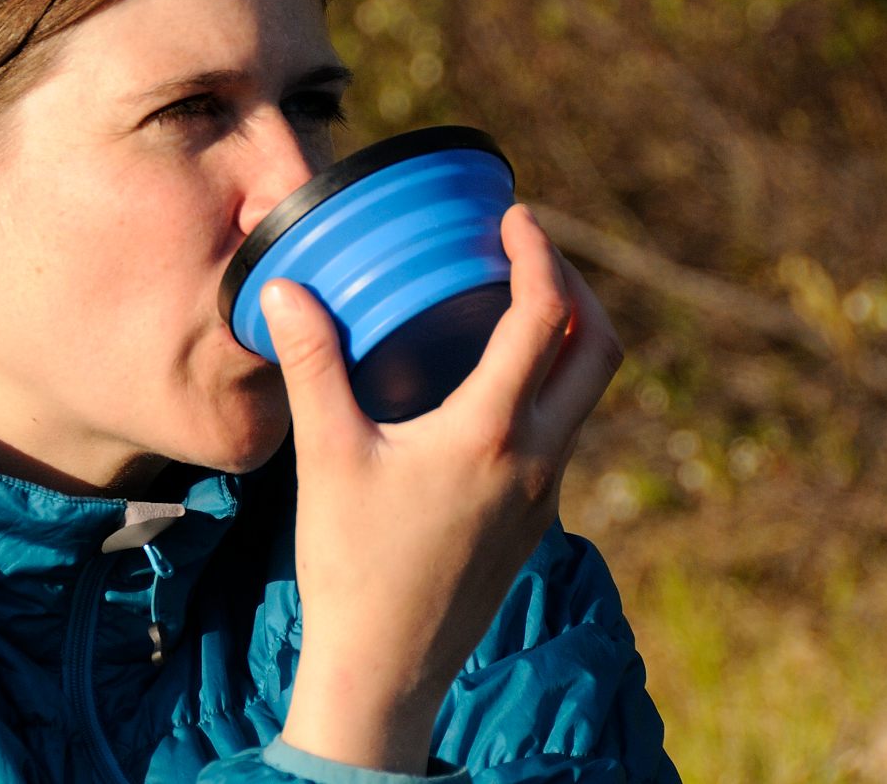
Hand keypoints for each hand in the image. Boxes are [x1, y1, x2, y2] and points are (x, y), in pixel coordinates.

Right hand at [269, 204, 623, 773]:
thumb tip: (286, 289)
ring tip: (517, 302)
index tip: (515, 216)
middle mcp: (537, 458)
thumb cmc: (352, 565)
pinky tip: (493, 383)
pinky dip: (548, 384)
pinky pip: (563, 431)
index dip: (539, 255)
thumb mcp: (327, 454)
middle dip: (576, 287)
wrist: (385, 670)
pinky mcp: (534, 520)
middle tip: (531, 251)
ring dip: (569, 337)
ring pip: (588, 394)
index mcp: (494, 433)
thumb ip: (313, 365)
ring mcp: (544, 493)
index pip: (545, 318)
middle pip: (599, 350)